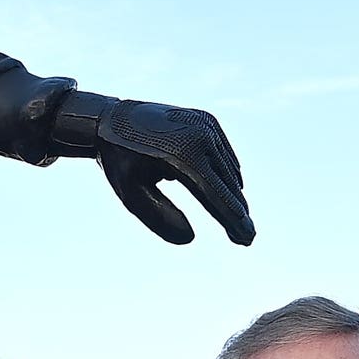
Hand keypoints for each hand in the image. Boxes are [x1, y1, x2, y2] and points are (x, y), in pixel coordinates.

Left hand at [94, 100, 253, 247]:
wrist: (110, 119)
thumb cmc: (119, 161)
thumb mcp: (130, 193)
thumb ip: (158, 217)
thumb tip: (190, 238)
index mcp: (181, 152)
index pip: (213, 193)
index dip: (230, 218)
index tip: (246, 238)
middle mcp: (200, 134)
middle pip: (226, 184)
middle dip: (237, 214)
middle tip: (248, 240)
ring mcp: (206, 124)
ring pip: (228, 170)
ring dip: (234, 197)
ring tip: (240, 225)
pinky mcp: (207, 121)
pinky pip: (224, 156)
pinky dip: (228, 177)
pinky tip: (232, 196)